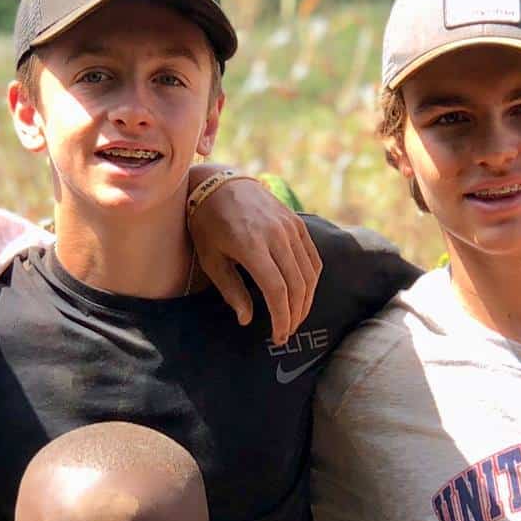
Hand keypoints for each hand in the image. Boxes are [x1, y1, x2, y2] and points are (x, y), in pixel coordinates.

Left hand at [189, 177, 321, 343]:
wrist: (219, 183)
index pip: (276, 290)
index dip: (281, 317)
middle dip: (294, 315)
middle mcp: (276, 235)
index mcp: (251, 245)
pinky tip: (303, 294)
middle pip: (296, 285)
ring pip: (309, 273)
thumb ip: (231, 290)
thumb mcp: (211, 258)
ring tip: (294, 318)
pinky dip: (311, 280)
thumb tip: (247, 320)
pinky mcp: (297, 222)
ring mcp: (290, 226)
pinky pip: (313, 257)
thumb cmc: (208, 223)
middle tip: (286, 333)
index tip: (278, 336)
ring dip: (305, 301)